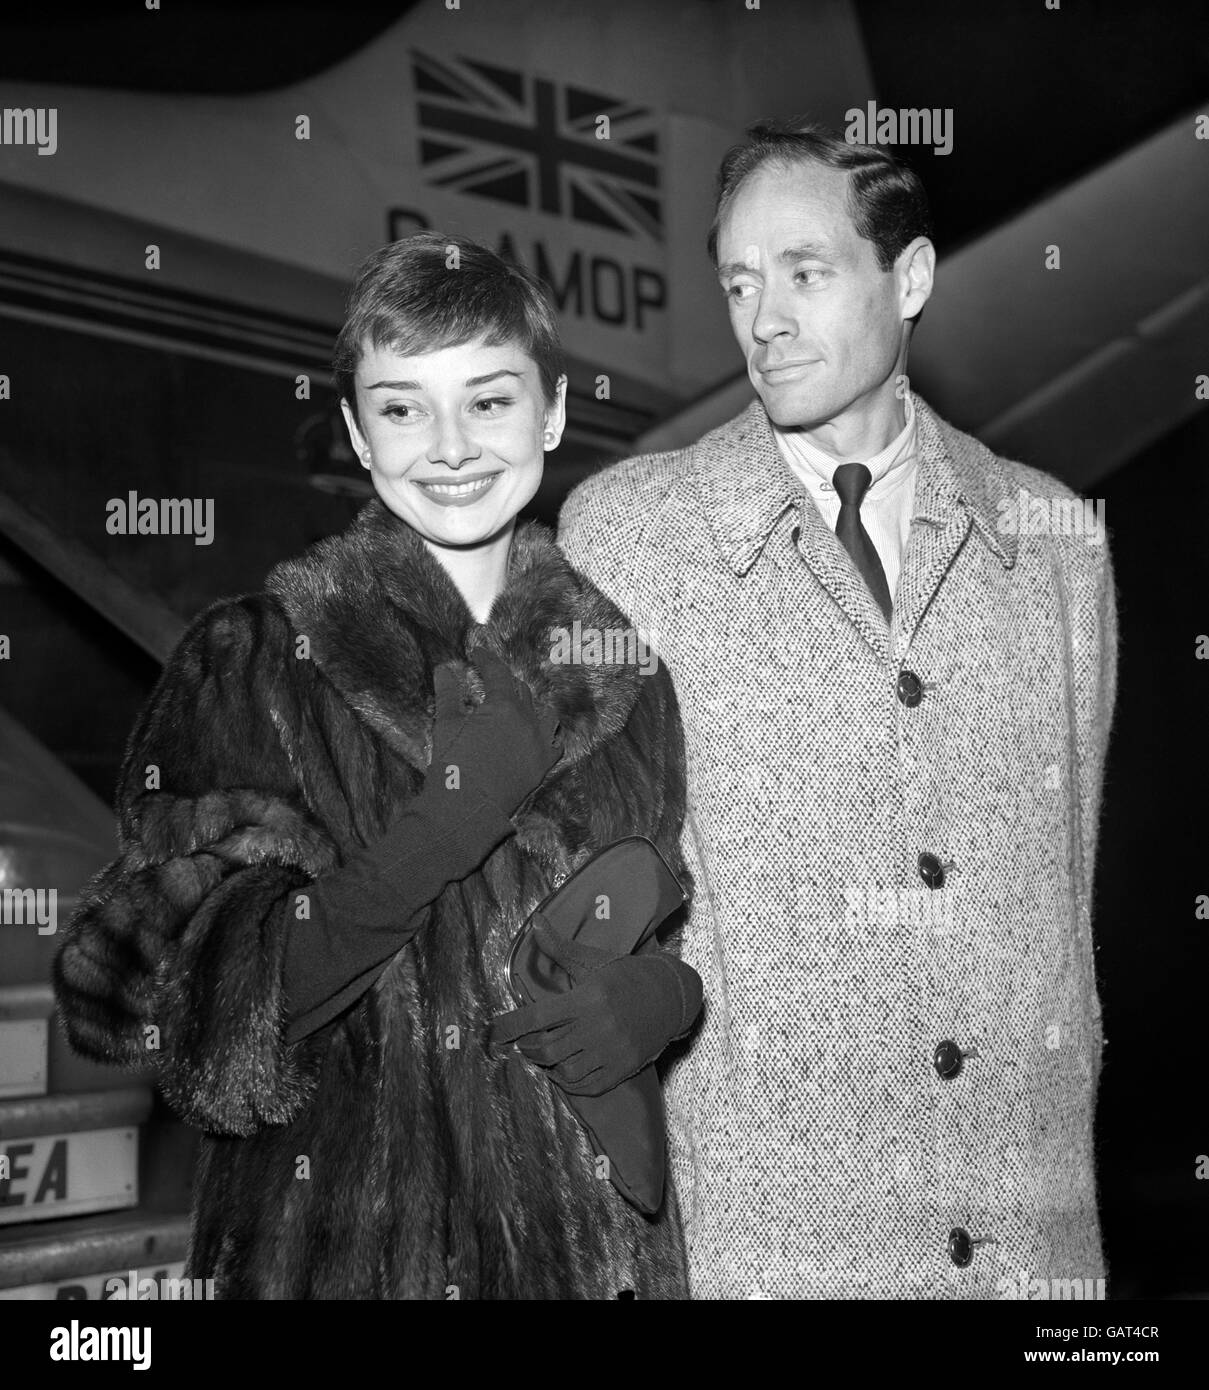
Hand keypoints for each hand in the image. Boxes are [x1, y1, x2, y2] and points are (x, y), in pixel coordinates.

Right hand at [426, 649, 561, 817]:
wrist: (467, 808)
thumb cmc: (453, 765)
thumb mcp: (446, 725)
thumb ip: (448, 694)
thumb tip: (444, 669)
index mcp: (504, 706)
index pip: (497, 673)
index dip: (486, 659)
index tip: (477, 653)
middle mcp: (528, 720)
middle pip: (522, 691)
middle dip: (506, 683)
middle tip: (491, 682)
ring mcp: (540, 744)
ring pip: (546, 714)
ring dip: (533, 706)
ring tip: (519, 707)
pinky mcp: (544, 766)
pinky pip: (555, 744)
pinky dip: (547, 735)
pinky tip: (539, 735)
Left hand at [490, 915, 702, 1096]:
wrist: (671, 996)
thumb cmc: (626, 974)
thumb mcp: (593, 960)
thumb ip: (559, 946)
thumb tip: (535, 921)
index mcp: (588, 997)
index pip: (538, 1016)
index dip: (511, 1026)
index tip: (494, 1032)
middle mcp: (599, 1026)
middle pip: (547, 1048)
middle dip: (527, 1048)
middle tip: (521, 1043)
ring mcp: (612, 1051)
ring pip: (564, 1070)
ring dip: (545, 1066)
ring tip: (540, 1056)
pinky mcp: (623, 1068)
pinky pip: (587, 1085)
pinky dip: (568, 1083)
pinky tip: (562, 1071)